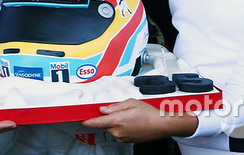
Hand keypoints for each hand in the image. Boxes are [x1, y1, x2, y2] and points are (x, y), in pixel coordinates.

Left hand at [81, 98, 197, 143]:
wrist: (161, 125)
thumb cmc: (149, 113)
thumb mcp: (131, 103)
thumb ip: (114, 106)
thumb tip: (103, 109)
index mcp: (118, 120)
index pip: (97, 122)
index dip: (88, 121)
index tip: (82, 119)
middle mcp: (119, 131)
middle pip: (105, 124)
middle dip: (108, 117)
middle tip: (119, 111)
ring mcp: (123, 137)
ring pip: (112, 129)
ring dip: (115, 122)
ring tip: (129, 116)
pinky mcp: (127, 140)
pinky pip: (119, 133)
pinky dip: (121, 127)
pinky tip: (131, 122)